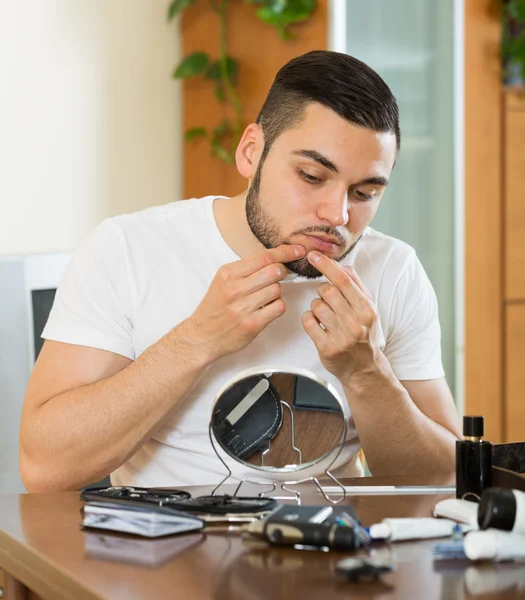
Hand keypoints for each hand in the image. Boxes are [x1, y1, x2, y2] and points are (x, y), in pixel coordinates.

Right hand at [186, 244, 305, 361]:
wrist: (202, 336)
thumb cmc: (215, 308)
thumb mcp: (223, 281)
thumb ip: (246, 270)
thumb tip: (276, 258)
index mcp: (228, 273)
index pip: (264, 256)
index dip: (286, 252)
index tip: (298, 250)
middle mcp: (235, 288)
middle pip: (274, 271)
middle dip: (281, 273)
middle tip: (275, 279)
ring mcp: (243, 307)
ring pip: (278, 289)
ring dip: (276, 293)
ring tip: (263, 299)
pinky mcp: (252, 324)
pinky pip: (279, 307)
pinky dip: (277, 307)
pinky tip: (266, 309)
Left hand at [301, 250, 378, 382]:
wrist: (365, 368)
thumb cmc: (364, 334)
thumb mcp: (368, 309)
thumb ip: (356, 286)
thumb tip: (342, 265)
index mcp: (366, 309)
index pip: (343, 280)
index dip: (326, 265)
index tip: (313, 255)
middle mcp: (355, 322)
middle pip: (327, 291)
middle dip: (323, 291)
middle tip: (328, 300)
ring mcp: (340, 336)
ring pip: (316, 305)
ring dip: (317, 307)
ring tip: (326, 316)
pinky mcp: (326, 347)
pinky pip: (308, 321)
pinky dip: (309, 319)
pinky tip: (318, 325)